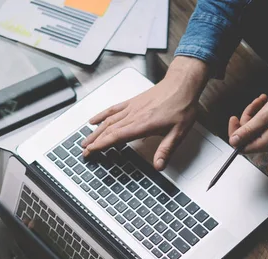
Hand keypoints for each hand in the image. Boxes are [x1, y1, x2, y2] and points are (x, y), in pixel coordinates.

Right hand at [82, 57, 208, 169]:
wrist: (182, 85)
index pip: (116, 137)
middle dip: (94, 142)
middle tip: (84, 151)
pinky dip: (101, 115)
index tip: (91, 152)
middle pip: (108, 130)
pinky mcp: (133, 102)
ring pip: (108, 121)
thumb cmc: (182, 106)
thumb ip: (166, 150)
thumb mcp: (179, 132)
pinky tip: (94, 120)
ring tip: (85, 140)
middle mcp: (134, 115)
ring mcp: (131, 108)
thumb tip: (159, 165)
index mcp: (143, 124)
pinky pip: (113, 109)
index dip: (102, 145)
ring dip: (95, 131)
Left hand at [229, 91, 267, 152]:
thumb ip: (248, 130)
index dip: (234, 132)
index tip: (233, 118)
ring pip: (255, 127)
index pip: (240, 146)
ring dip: (255, 112)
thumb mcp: (265, 117)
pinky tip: (267, 102)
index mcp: (265, 143)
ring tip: (263, 100)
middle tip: (256, 103)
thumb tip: (233, 141)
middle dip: (248, 117)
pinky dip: (263, 113)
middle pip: (247, 134)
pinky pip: (263, 124)